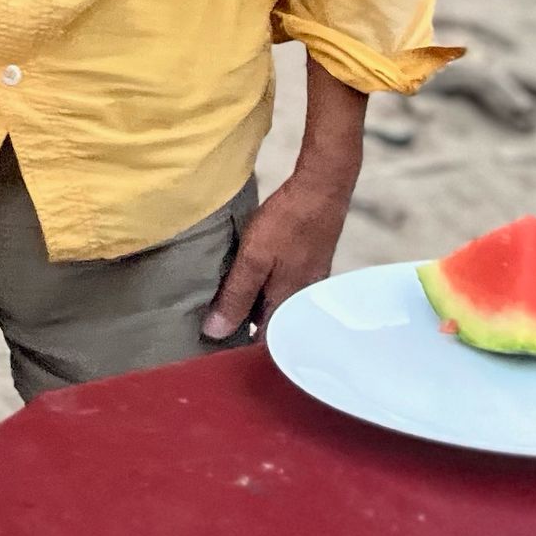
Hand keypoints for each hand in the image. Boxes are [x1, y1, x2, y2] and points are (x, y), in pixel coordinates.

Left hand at [202, 166, 354, 342]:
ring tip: (225, 301)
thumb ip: (236, 296)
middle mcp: (301, 301)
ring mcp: (309, 284)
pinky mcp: (311, 267)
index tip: (213, 344)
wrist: (322, 189)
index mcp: (287, 306)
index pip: (264, 344)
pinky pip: (284, 289)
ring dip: (255, 307)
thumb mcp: (253, 258)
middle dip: (246, 328)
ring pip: (277, 306)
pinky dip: (267, 289)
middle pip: (271, 326)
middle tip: (213, 322)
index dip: (240, 347)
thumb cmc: (288, 223)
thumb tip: (215, 332)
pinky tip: (251, 278)